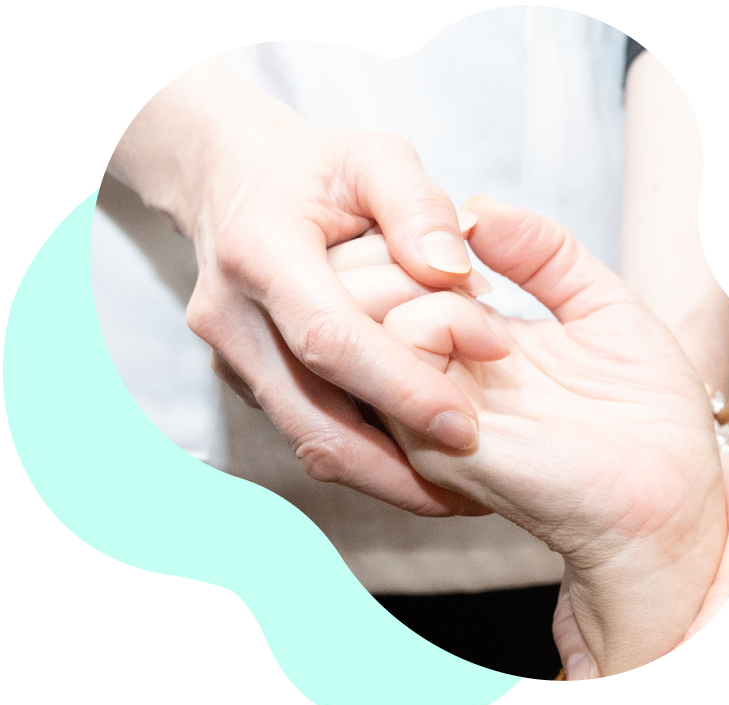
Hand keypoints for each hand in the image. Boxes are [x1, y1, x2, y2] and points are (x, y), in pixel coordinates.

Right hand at [108, 58, 492, 516]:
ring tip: (451, 495)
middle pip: (309, 418)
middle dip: (391, 468)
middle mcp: (233, 319)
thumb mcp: (373, 158)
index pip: (328, 338)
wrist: (238, 188)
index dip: (397, 387)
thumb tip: (453, 274)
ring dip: (380, 477)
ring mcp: (233, 358)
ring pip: (306, 440)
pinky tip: (414, 464)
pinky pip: (306, 430)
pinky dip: (362, 456)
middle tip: (467, 495)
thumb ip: (417, 205)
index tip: (464, 424)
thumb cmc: (315, 173)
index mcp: (260, 253)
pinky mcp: (248, 380)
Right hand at [333, 196, 728, 676]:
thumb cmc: (644, 413)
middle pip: (351, 291)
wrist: (670, 493)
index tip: (472, 234)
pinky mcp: (426, 438)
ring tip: (486, 304)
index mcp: (460, 344)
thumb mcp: (600, 304)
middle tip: (466, 266)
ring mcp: (418, 408)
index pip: (387, 273)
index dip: (408, 234)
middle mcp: (426, 377)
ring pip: (361, 314)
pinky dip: (439, 321)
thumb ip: (545, 252)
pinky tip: (497, 340)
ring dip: (416, 284)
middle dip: (394, 252)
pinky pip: (396, 354)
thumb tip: (479, 209)